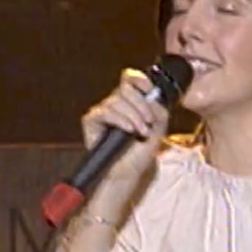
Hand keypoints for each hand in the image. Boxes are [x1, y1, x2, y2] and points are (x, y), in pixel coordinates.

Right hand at [80, 68, 169, 182]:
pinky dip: (119, 119)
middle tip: (149, 122)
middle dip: (141, 104)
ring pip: (116, 100)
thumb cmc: (140, 153)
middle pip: (125, 88)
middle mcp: (116, 104)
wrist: (128, 172)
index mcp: (131, 102)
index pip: (130, 79)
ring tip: (140, 132)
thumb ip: (159, 110)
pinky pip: (104, 112)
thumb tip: (152, 98)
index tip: (150, 89)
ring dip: (133, 116)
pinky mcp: (91, 121)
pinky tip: (128, 130)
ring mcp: (103, 111)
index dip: (139, 79)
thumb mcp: (158, 129)